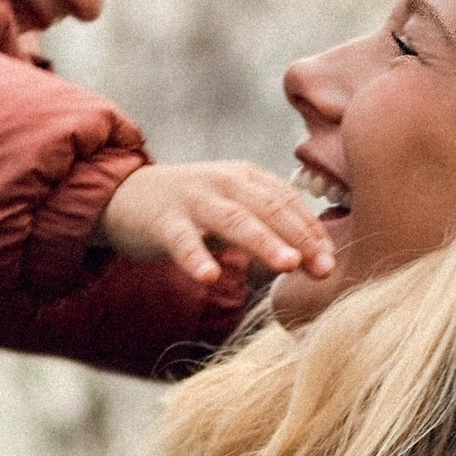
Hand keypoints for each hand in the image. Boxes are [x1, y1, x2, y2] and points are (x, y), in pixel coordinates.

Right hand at [96, 161, 337, 290]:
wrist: (124, 197)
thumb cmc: (191, 210)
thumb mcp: (232, 209)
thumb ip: (266, 225)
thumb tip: (312, 259)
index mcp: (246, 177)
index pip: (287, 201)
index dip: (312, 230)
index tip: (332, 260)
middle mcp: (224, 181)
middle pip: (269, 208)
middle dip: (300, 238)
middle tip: (324, 267)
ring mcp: (193, 198)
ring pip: (234, 219)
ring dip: (264, 241)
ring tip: (287, 265)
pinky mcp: (163, 219)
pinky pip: (182, 241)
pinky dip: (196, 258)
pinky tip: (209, 277)